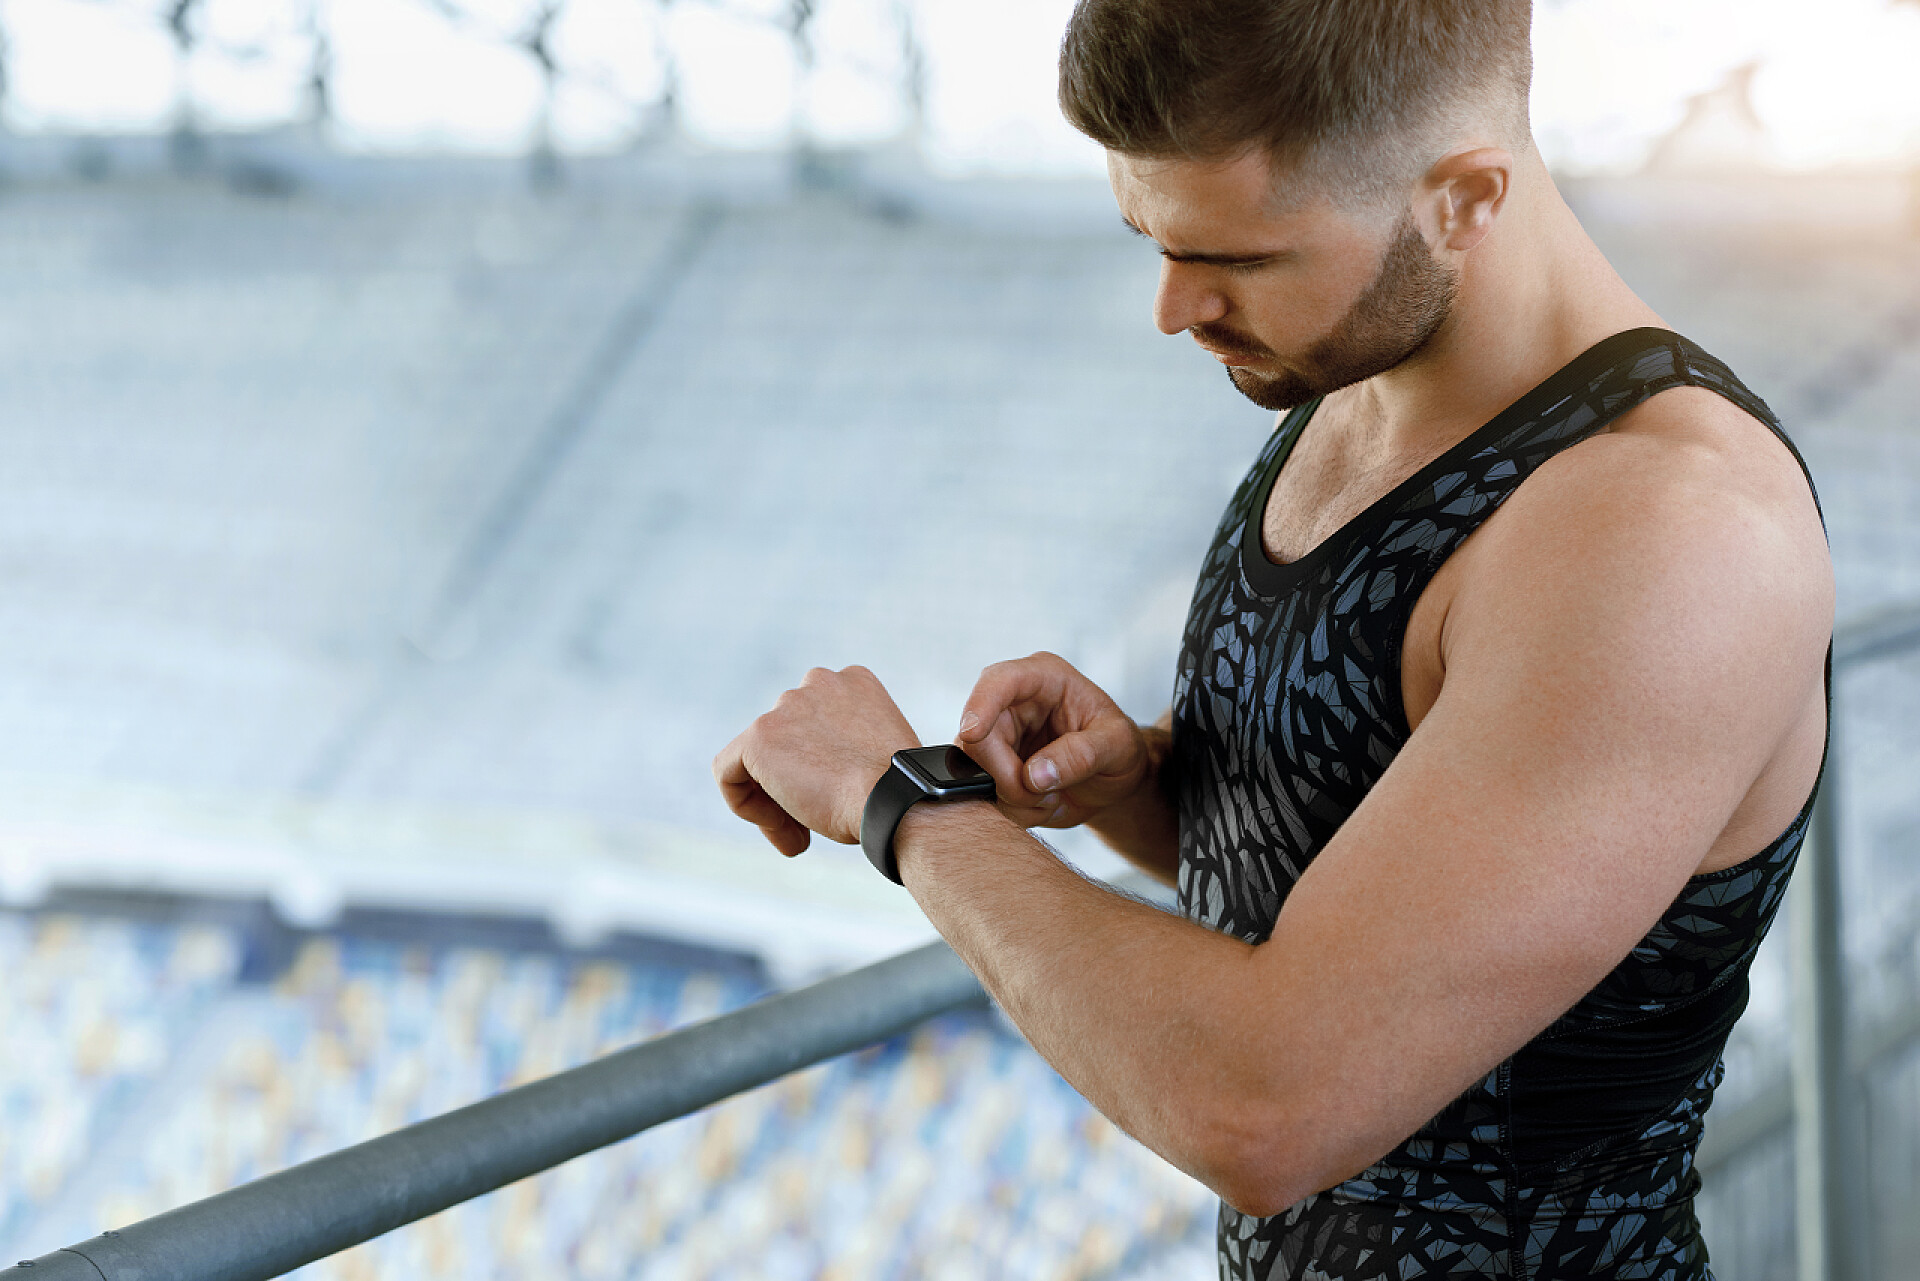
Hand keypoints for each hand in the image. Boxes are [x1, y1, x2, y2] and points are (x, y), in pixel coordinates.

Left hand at [713, 666, 919, 855]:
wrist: (897, 799)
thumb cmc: (898, 791)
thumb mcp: (877, 755)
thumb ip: (846, 748)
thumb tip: (821, 774)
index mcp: (854, 682)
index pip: (814, 720)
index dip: (817, 765)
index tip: (833, 798)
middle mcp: (818, 682)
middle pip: (786, 739)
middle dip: (794, 783)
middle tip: (812, 826)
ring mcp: (786, 706)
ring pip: (759, 759)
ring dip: (776, 801)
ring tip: (801, 837)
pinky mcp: (759, 736)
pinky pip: (728, 772)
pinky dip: (745, 805)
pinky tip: (781, 829)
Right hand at [956, 652, 1151, 829]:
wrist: (1114, 781)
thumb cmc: (1119, 749)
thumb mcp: (1118, 745)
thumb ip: (1082, 754)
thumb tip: (1034, 774)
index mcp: (1044, 679)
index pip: (999, 681)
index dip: (980, 705)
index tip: (974, 733)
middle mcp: (1013, 703)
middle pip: (977, 738)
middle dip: (1007, 777)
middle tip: (1044, 795)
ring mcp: (1000, 737)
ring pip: (975, 771)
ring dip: (1014, 798)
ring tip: (1052, 798)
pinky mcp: (993, 767)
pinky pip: (985, 794)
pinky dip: (1014, 810)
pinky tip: (1042, 804)